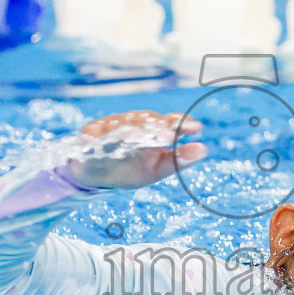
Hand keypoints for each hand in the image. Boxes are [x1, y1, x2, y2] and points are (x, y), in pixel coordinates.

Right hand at [69, 110, 206, 189]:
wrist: (97, 174)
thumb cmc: (130, 169)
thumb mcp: (157, 169)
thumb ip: (179, 160)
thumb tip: (204, 149)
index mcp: (152, 131)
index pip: (169, 123)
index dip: (181, 124)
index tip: (196, 128)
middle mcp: (133, 123)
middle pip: (146, 120)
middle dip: (156, 126)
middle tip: (168, 135)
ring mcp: (111, 124)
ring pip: (121, 123)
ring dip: (126, 129)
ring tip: (133, 135)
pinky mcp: (89, 131)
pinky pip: (92, 132)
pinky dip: (93, 137)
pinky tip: (92, 142)